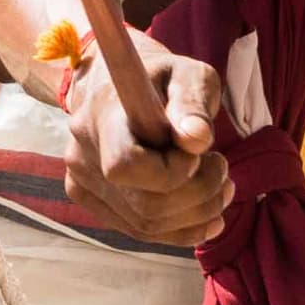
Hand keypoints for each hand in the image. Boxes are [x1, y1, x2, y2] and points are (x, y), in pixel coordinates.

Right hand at [59, 35, 237, 246]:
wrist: (118, 86)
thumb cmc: (160, 78)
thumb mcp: (187, 74)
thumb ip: (193, 103)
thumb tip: (197, 140)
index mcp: (101, 116)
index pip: (126, 166)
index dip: (173, 172)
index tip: (199, 149)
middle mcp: (82, 154)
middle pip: (144, 204)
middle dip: (199, 195)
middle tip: (222, 170)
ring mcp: (81, 182)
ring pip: (146, 224)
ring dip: (197, 214)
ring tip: (221, 185)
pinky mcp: (92, 200)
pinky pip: (139, 230)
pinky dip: (182, 230)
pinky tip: (209, 216)